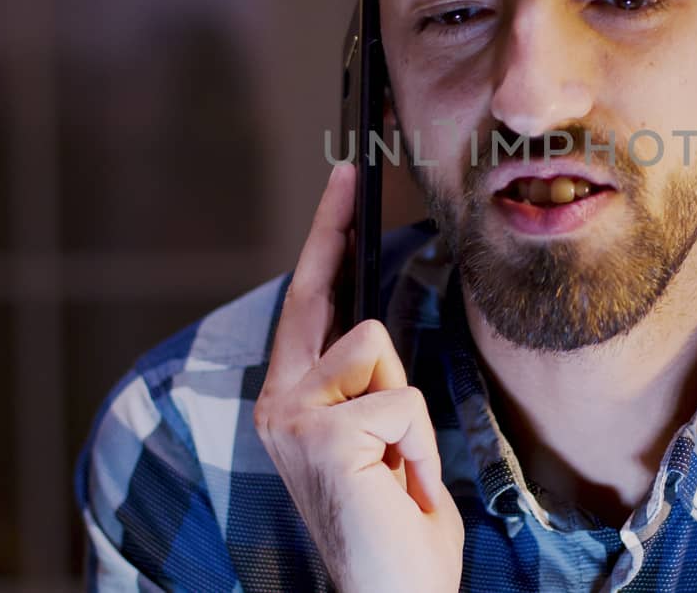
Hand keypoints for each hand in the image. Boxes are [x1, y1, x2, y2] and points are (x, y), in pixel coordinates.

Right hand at [253, 163, 464, 592]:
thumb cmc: (395, 531)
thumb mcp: (385, 443)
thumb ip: (371, 389)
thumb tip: (376, 335)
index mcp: (291, 406)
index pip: (309, 307)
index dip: (326, 241)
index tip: (343, 185)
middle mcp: (278, 405)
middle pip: (322, 295)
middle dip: (336, 227)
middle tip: (350, 166)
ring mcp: (293, 418)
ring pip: (378, 348)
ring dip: (408, 409)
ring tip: (397, 464)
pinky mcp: (324, 433)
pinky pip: (401, 397)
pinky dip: (417, 441)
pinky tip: (397, 481)